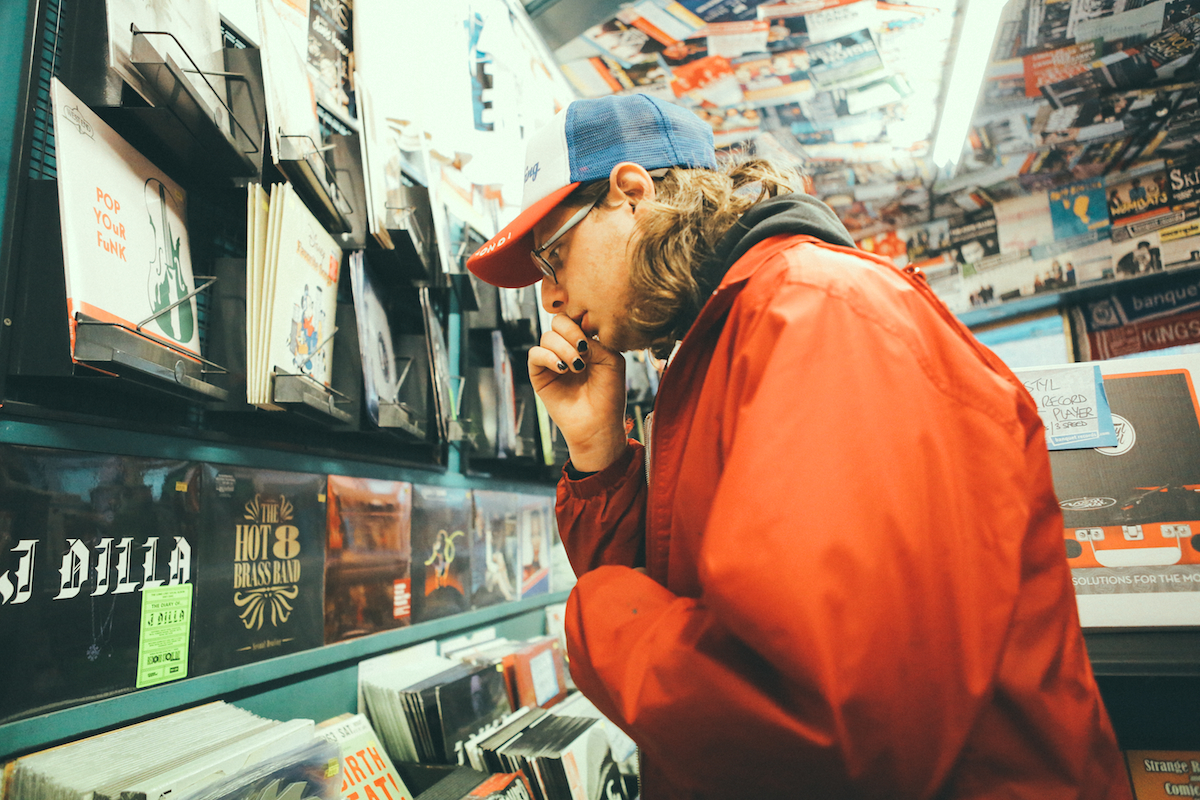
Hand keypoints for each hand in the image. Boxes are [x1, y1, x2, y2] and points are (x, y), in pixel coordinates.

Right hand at [528, 314, 627, 471]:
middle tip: (583, 351)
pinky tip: (563, 370)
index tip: (592, 341)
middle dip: (571, 332)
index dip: (581, 322)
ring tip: (577, 367)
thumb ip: (595, 340)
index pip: (576, 318)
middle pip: (558, 321)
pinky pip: (534, 354)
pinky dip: (549, 357)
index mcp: (585, 342)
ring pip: (548, 337)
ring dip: (564, 349)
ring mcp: (552, 361)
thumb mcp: (611, 360)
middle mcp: (567, 348)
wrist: (598, 424)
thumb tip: (574, 336)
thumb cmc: (609, 394)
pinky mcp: (539, 375)